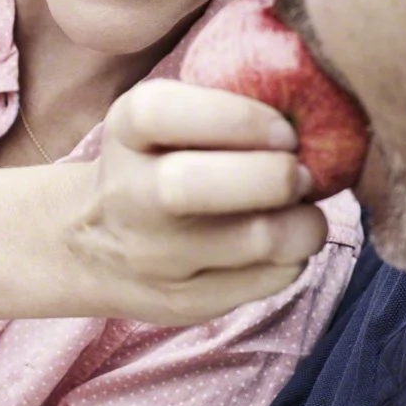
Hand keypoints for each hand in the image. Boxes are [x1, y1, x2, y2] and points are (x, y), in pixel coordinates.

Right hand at [68, 78, 328, 325]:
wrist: (94, 245)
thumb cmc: (154, 161)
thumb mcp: (163, 120)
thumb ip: (220, 104)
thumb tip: (311, 104)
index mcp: (126, 131)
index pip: (161, 113)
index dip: (237, 118)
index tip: (284, 129)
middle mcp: (129, 194)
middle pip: (193, 185)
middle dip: (274, 175)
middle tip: (303, 171)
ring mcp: (155, 256)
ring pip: (254, 239)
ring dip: (304, 220)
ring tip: (302, 206)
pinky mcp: (187, 301)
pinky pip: (270, 279)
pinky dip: (295, 255)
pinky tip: (283, 238)